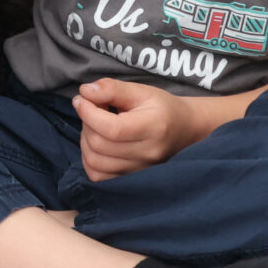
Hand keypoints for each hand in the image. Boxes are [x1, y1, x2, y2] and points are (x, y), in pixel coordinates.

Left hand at [72, 79, 203, 180]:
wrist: (185, 130)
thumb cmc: (162, 108)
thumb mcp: (141, 91)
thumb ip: (112, 89)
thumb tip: (84, 91)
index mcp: (154, 128)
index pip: (112, 129)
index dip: (88, 113)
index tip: (82, 99)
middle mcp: (147, 154)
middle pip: (99, 145)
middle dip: (86, 123)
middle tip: (91, 108)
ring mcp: (139, 171)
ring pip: (94, 162)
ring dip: (85, 140)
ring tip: (95, 125)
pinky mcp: (130, 179)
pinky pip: (97, 176)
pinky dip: (89, 159)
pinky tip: (97, 143)